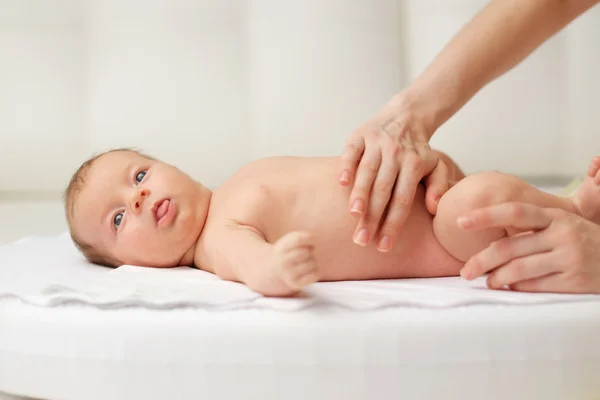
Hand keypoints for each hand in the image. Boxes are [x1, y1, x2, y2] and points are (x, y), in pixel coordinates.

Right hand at [272, 231, 318, 290]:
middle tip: (304, 254)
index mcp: (281, 248)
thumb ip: (302, 237)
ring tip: (305, 263)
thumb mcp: (290, 240)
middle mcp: (282, 262)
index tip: (311, 240)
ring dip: (312, 261)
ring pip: (312, 263)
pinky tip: (308, 271)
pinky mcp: (296, 284)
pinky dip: (316, 272)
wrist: (276, 270)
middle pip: (306, 252)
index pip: (298, 240)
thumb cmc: (289, 252)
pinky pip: (315, 275)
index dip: (309, 238)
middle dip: (309, 251)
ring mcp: (288, 274)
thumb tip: (313, 245)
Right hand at [339, 94, 449, 251]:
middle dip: (372, 217)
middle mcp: (395, 154)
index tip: (383, 246)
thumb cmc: (418, 150)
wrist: (405, 115)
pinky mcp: (359, 135)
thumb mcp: (436, 165)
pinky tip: (341, 183)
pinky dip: (346, 165)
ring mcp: (376, 143)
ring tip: (354, 215)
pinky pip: (351, 151)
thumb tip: (434, 208)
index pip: (402, 200)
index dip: (393, 224)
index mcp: (414, 164)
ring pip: (367, 171)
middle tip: (362, 240)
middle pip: (383, 190)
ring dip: (359, 193)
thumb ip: (438, 186)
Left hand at [458, 202, 599, 293]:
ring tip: (487, 281)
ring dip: (496, 278)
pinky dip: (516, 287)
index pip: (514, 212)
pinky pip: (534, 286)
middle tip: (465, 271)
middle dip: (481, 260)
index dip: (486, 215)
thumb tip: (488, 241)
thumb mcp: (561, 225)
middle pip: (509, 247)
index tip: (460, 221)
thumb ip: (531, 227)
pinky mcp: (574, 281)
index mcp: (555, 216)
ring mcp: (569, 258)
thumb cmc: (582, 241)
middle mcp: (562, 234)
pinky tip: (509, 287)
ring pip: (518, 269)